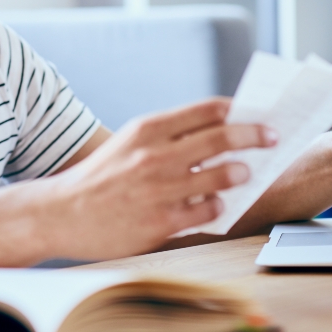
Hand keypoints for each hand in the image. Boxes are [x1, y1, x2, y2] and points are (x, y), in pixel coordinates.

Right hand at [41, 98, 275, 259]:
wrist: (60, 213)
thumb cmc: (101, 177)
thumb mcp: (129, 142)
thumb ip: (168, 136)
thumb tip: (218, 130)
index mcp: (147, 129)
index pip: (206, 110)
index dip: (238, 110)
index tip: (256, 114)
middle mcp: (155, 155)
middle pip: (222, 138)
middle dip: (254, 136)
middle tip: (271, 138)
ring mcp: (159, 189)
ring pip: (221, 175)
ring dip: (240, 172)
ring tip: (244, 173)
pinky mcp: (161, 222)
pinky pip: (208, 211)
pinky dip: (218, 205)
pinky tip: (216, 204)